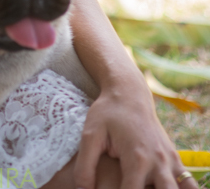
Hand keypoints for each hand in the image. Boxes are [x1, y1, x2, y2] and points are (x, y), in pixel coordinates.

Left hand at [74, 70, 196, 188]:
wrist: (129, 91)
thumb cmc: (107, 112)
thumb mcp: (90, 135)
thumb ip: (85, 167)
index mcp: (137, 159)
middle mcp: (158, 162)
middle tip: (125, 185)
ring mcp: (170, 161)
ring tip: (145, 185)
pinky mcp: (175, 159)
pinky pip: (186, 183)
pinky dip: (176, 187)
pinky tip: (158, 185)